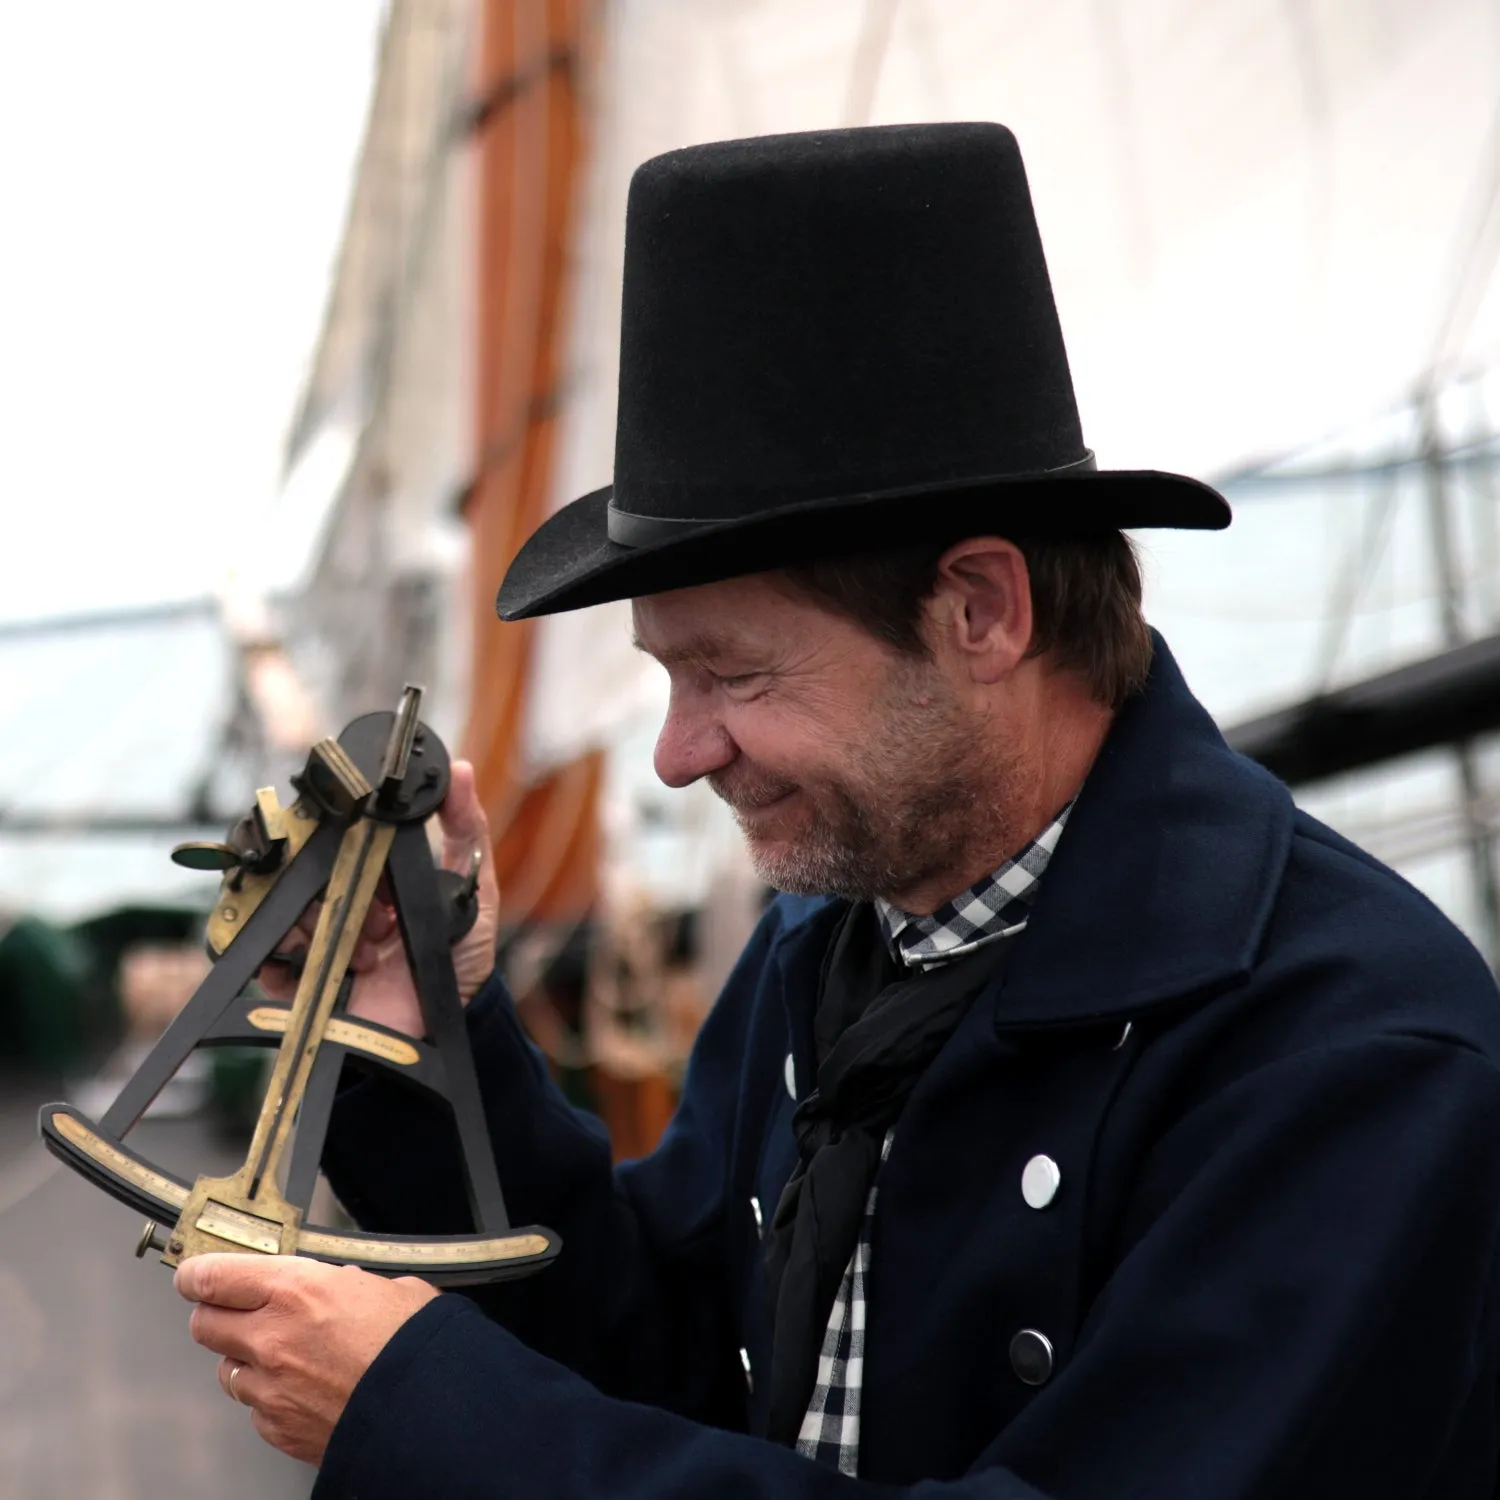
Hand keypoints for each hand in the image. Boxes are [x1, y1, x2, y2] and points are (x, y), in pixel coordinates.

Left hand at [176, 1252, 439, 1465]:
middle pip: (203, 1323)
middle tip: (235, 1309)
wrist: (426, 1410)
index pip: (214, 1277)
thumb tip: (342, 1283)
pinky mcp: (276, 1427)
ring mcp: (269, 1388)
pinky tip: (300, 1389)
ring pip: (226, 1368)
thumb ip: (348, 1283)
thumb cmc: (413, 1346)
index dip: (197, 1273)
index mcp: (296, 1290)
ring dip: (244, 1358)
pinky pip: (254, 1407)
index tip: (194, 1272)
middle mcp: (272, 1338)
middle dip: (215, 1314)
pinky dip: (268, 1396)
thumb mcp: (386, 1287)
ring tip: (282, 1354)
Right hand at [257, 758, 499, 1035]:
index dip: (351, 848)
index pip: (336, 837)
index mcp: (369, 872)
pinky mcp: (292, 977)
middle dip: (342, 892)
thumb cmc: (457, 954)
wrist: (446, 1022)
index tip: (377, 868)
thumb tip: (458, 769)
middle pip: (303, 867)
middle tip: (382, 922)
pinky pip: (262, 954)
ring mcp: (311, 935)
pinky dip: (284, 958)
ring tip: (368, 956)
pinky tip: (325, 967)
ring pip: (281, 906)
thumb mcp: (473, 885)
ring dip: (325, 928)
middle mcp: (335, 897)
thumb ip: (466, 828)